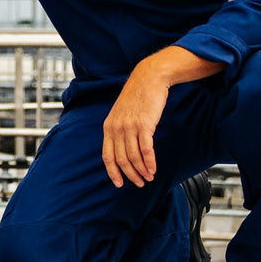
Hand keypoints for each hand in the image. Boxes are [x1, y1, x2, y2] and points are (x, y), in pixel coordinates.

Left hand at [100, 46, 222, 188]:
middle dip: (130, 175)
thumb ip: (119, 129)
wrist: (148, 78)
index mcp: (108, 127)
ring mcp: (130, 126)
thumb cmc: (137, 96)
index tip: (119, 183)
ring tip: (149, 177)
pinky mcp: (144, 124)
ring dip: (142, 170)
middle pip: (121, 160)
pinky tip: (154, 169)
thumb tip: (122, 148)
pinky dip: (150, 162)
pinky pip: (146, 149)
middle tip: (139, 183)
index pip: (107, 156)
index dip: (113, 172)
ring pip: (134, 157)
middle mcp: (116, 128)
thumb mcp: (121, 113)